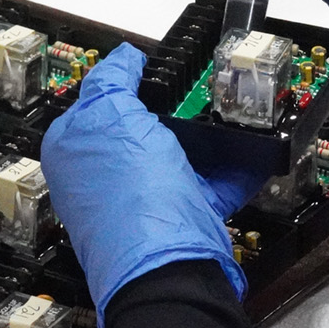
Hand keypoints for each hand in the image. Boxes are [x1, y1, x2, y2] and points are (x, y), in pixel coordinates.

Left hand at [41, 43, 264, 327]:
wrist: (169, 270)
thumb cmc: (129, 197)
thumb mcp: (113, 117)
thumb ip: (112, 81)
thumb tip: (122, 57)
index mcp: (73, 147)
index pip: (96, 99)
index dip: (127, 80)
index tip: (159, 67)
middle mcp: (103, 174)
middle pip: (140, 126)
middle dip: (170, 108)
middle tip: (198, 85)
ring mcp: (142, 198)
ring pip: (179, 154)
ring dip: (206, 136)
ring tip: (231, 111)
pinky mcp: (180, 217)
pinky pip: (210, 183)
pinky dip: (234, 168)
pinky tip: (255, 151)